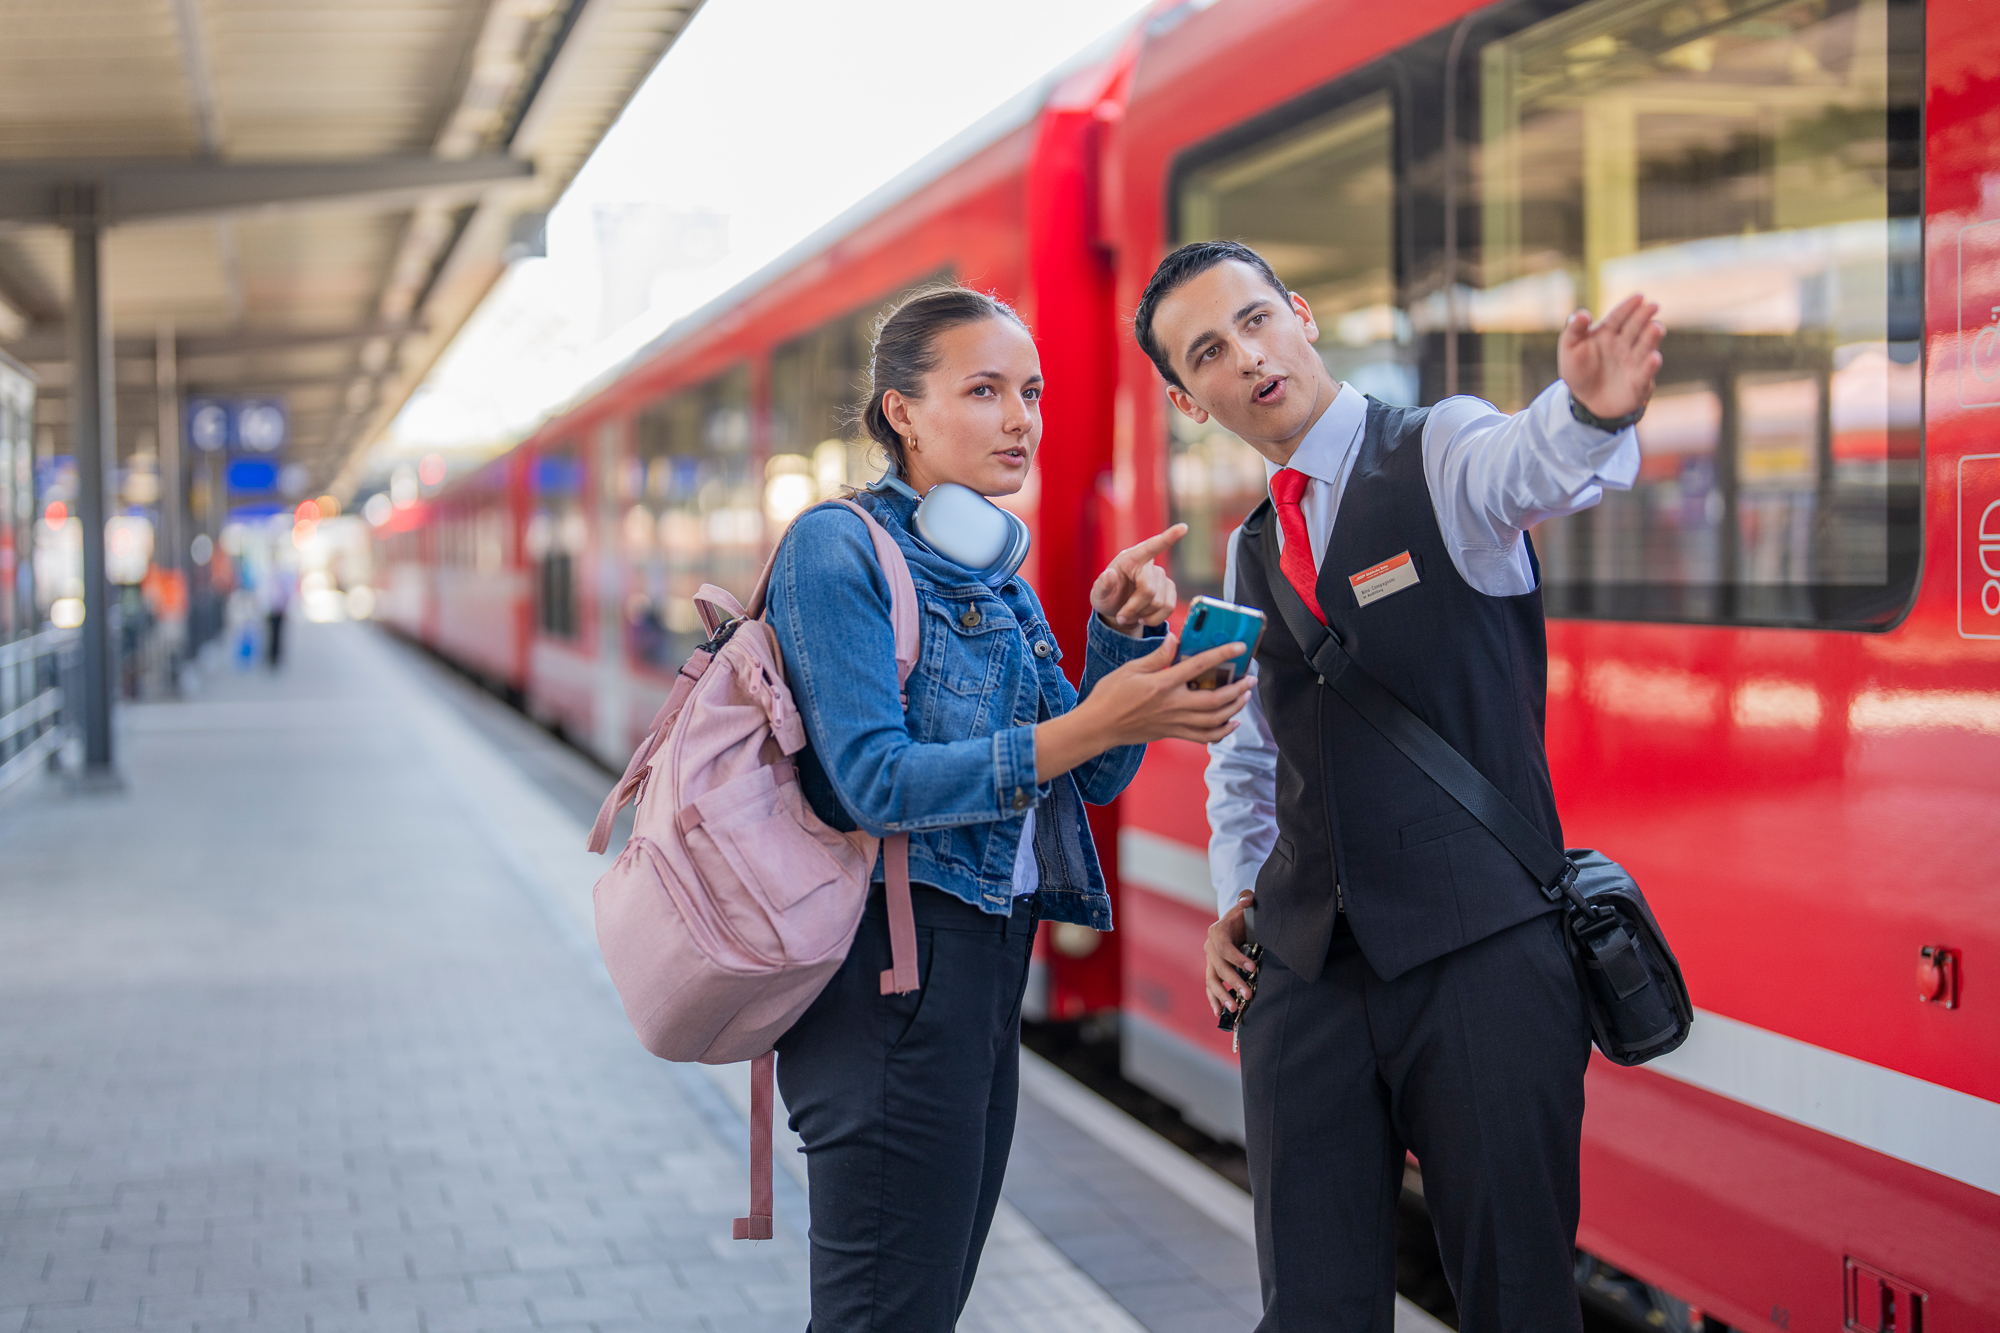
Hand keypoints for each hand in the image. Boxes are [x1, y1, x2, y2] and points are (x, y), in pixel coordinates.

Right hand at [1079, 633, 1255, 746]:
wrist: (1098, 726)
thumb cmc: (1110, 696)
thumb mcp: (1131, 669)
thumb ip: (1157, 656)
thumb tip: (1175, 638)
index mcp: (1163, 684)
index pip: (1199, 666)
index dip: (1222, 654)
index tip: (1240, 647)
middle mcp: (1172, 705)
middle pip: (1215, 699)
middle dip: (1238, 689)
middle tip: (1251, 679)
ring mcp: (1174, 722)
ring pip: (1214, 720)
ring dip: (1234, 709)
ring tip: (1244, 698)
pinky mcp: (1172, 733)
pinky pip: (1203, 737)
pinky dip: (1221, 732)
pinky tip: (1231, 723)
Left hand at [1091, 524, 1185, 635]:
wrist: (1117, 610)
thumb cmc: (1107, 596)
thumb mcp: (1098, 594)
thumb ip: (1102, 586)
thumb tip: (1109, 575)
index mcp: (1130, 559)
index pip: (1151, 546)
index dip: (1169, 537)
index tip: (1183, 527)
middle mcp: (1148, 565)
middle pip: (1148, 591)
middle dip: (1134, 608)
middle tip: (1122, 617)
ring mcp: (1161, 577)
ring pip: (1160, 603)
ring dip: (1143, 615)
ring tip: (1131, 616)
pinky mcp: (1169, 590)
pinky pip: (1169, 607)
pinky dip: (1155, 619)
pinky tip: (1144, 617)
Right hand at [1205, 892, 1256, 1017]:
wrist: (1238, 924)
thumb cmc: (1245, 915)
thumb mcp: (1247, 905)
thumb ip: (1247, 899)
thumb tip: (1247, 900)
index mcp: (1217, 931)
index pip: (1224, 947)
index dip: (1237, 958)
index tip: (1253, 967)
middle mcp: (1210, 947)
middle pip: (1219, 968)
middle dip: (1234, 982)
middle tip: (1249, 994)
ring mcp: (1210, 962)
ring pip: (1212, 981)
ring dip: (1222, 996)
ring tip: (1235, 1008)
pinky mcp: (1212, 972)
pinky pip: (1210, 988)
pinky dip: (1214, 1001)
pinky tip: (1219, 1014)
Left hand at [1558, 293, 1664, 419]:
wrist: (1586, 400)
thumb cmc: (1578, 370)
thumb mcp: (1570, 349)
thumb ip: (1574, 330)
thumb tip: (1581, 314)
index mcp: (1608, 332)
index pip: (1619, 316)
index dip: (1629, 306)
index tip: (1639, 297)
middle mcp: (1625, 344)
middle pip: (1636, 327)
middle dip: (1644, 317)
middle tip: (1653, 306)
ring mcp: (1634, 361)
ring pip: (1645, 346)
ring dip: (1652, 337)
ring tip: (1656, 328)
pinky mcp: (1639, 382)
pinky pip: (1645, 373)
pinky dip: (1650, 366)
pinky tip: (1654, 358)